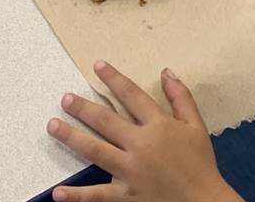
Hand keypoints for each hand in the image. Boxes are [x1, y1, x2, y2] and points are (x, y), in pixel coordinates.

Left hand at [47, 61, 229, 201]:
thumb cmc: (201, 165)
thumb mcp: (197, 127)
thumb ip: (181, 98)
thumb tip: (166, 72)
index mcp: (159, 125)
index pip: (132, 95)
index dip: (114, 79)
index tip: (97, 66)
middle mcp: (141, 145)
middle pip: (106, 120)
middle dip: (83, 107)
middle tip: (65, 98)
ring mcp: (131, 171)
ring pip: (95, 150)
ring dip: (72, 137)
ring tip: (53, 125)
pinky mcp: (127, 196)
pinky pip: (98, 196)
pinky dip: (77, 196)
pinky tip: (57, 193)